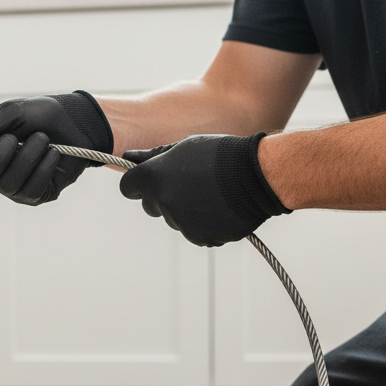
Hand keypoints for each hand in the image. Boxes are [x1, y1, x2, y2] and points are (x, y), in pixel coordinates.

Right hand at [0, 92, 112, 204]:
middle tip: (14, 138)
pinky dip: (44, 167)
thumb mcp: (11, 113)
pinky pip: (31, 189)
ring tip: (43, 140)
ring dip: (28, 157)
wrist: (78, 122)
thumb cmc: (41, 115)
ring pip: (8, 184)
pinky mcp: (36, 195)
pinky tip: (53, 154)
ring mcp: (14, 187)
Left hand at [119, 133, 288, 246]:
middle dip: (163, 197)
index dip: (138, 184)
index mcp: (154, 178)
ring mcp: (181, 223)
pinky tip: (221, 209)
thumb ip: (153, 156)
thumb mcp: (184, 146)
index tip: (150, 181)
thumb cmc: (221, 155)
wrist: (259, 175)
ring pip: (174, 220)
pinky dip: (204, 225)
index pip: (128, 187)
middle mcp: (163, 202)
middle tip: (191, 184)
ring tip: (212, 194)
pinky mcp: (200, 238)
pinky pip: (195, 233)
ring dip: (186, 211)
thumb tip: (127, 157)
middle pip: (151, 206)